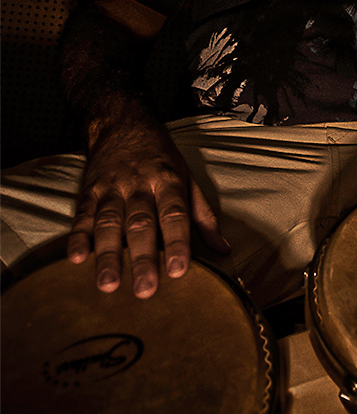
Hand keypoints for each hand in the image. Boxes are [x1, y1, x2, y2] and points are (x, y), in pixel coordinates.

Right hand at [68, 122, 228, 297]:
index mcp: (169, 180)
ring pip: (109, 222)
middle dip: (143, 257)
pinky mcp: (89, 190)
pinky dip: (77, 236)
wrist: (122, 124)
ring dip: (108, 254)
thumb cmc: (160, 159)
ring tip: (108, 284)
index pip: (175, 213)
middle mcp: (140, 184)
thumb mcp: (187, 178)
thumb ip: (203, 216)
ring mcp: (112, 187)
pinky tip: (76, 259)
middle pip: (141, 223)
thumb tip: (224, 249)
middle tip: (145, 290)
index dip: (177, 241)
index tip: (178, 270)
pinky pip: (82, 214)